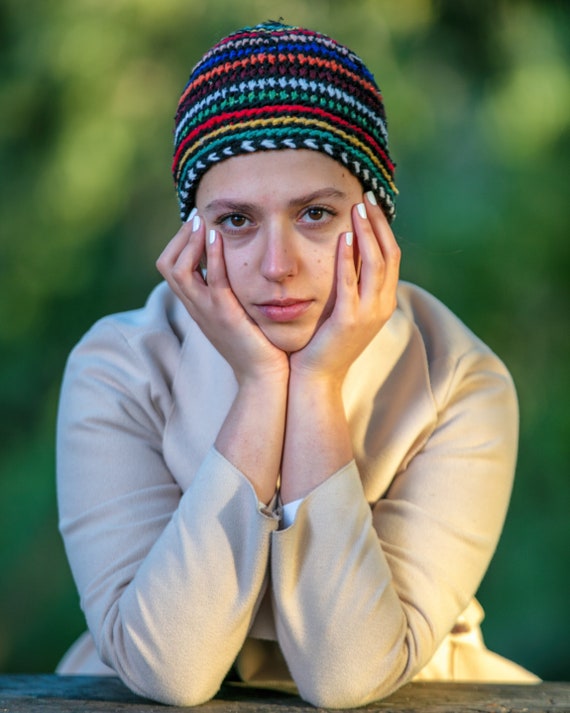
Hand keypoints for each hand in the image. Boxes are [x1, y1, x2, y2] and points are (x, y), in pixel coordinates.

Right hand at [156, 213, 288, 384]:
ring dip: (189, 242)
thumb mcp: (234, 314)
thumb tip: (232, 271)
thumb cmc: (254, 345)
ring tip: (200, 222)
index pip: (170, 269)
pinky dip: (211, 256)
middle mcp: (195, 307)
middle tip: (195, 218)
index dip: (178, 244)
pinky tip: (216, 237)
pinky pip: (212, 280)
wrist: (261, 376)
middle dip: (179, 238)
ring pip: (180, 270)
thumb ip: (227, 294)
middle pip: (167, 266)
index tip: (194, 225)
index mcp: (196, 306)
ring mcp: (207, 311)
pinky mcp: (225, 314)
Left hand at [290, 191, 400, 384]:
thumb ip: (351, 287)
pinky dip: (349, 259)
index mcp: (383, 302)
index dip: (383, 229)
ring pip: (375, 264)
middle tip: (366, 197)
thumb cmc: (325, 343)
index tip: (370, 205)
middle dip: (377, 223)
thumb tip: (349, 257)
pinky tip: (344, 238)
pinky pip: (351, 282)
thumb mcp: (345, 312)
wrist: (317, 377)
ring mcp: (369, 314)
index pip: (391, 257)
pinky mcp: (349, 320)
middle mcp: (382, 306)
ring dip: (367, 233)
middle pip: (389, 255)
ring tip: (357, 209)